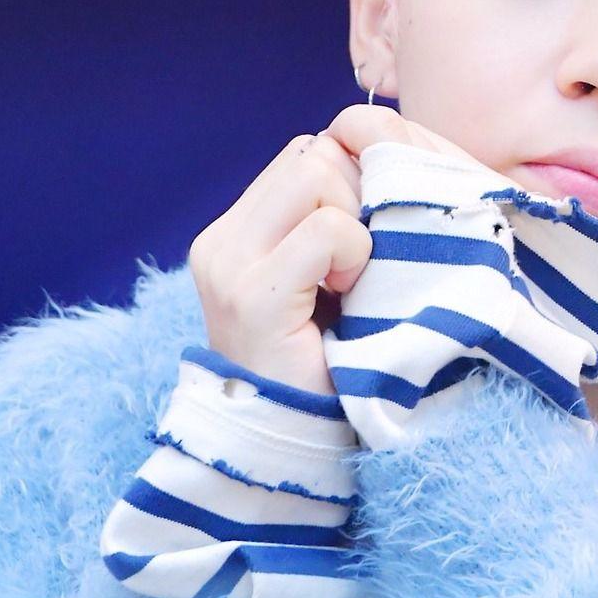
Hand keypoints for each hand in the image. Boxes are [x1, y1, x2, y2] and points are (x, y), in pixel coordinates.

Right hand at [188, 104, 491, 397]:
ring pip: (316, 173)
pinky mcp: (252, 294)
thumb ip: (334, 220)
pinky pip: (328, 229)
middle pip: (311, 154)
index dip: (351, 183)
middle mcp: (221, 241)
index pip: (304, 153)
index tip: (366, 242)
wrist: (295, 444)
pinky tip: (348, 297)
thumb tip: (375, 156)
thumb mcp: (327, 279)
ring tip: (352, 282)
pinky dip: (354, 255)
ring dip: (356, 225)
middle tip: (362, 264)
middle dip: (356, 196)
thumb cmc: (329, 363)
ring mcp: (228, 265)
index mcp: (236, 232)